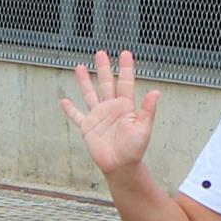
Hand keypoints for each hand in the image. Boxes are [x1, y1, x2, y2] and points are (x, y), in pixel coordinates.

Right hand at [62, 50, 158, 173]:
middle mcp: (111, 108)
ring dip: (85, 81)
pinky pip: (77, 116)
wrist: (121, 166)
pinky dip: (70, 109)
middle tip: (101, 53)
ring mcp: (98, 116)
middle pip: (106, 83)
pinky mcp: (87, 127)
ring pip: (90, 94)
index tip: (125, 53)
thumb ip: (148, 111)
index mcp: (125, 107)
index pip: (125, 82)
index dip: (125, 68)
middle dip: (104, 68)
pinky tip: (64, 100)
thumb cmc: (134, 150)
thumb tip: (156, 92)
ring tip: (81, 67)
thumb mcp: (144, 129)